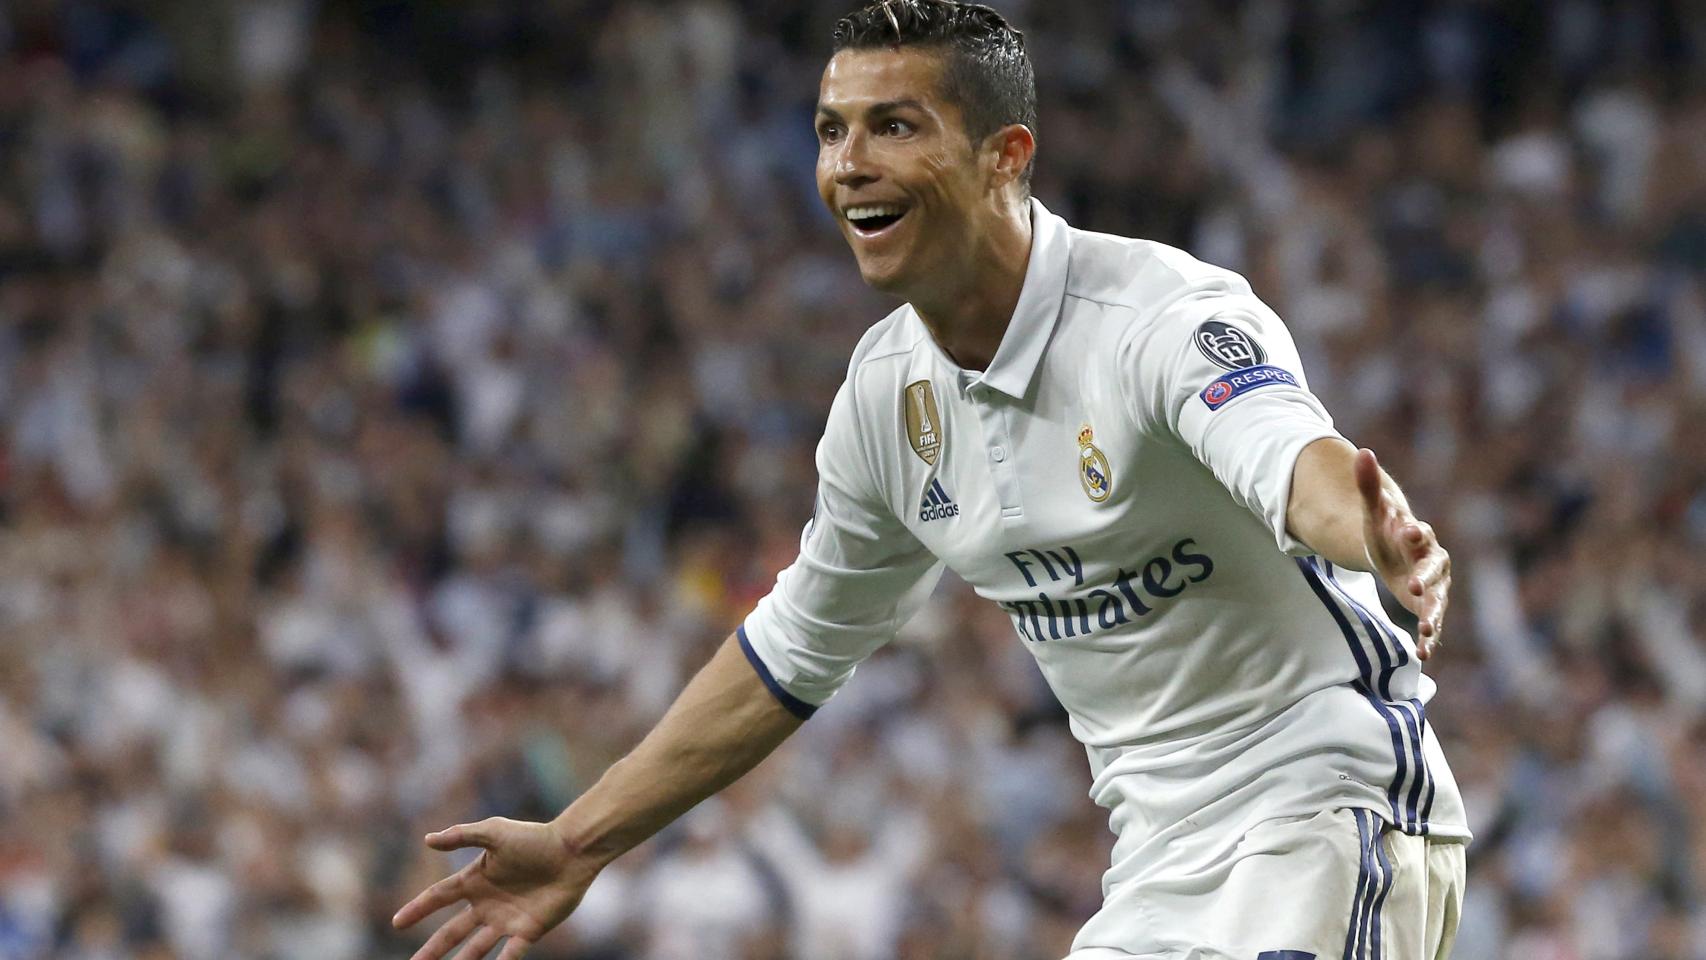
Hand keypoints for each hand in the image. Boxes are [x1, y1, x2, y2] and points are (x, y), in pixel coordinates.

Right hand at [392, 817, 592, 959]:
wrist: (572, 851)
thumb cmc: (534, 838)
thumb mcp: (494, 832)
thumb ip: (462, 836)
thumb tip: (427, 840)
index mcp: (475, 880)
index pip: (439, 897)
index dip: (418, 909)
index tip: (396, 923)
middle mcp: (486, 904)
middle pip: (451, 933)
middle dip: (432, 950)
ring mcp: (506, 920)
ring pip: (475, 950)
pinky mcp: (528, 931)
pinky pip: (509, 955)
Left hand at [1355, 448, 1449, 659]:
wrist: (1398, 552)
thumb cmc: (1387, 531)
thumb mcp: (1375, 513)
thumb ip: (1368, 487)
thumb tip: (1362, 451)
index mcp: (1418, 536)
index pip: (1419, 533)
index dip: (1414, 533)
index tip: (1407, 532)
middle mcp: (1432, 561)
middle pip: (1434, 568)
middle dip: (1426, 577)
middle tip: (1413, 585)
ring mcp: (1434, 586)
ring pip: (1438, 600)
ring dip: (1434, 614)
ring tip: (1427, 629)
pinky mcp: (1429, 605)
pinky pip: (1434, 622)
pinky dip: (1431, 637)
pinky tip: (1424, 654)